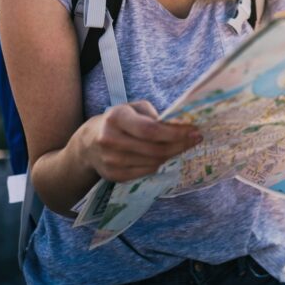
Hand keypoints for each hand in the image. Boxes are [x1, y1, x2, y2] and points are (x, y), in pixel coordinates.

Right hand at [78, 100, 202, 181]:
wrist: (89, 143)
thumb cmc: (120, 120)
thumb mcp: (134, 108)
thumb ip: (155, 115)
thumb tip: (180, 126)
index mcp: (116, 117)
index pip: (150, 130)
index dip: (175, 133)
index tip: (194, 130)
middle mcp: (110, 139)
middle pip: (154, 149)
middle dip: (180, 144)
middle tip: (195, 139)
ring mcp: (110, 160)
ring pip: (153, 162)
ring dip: (171, 154)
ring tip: (181, 145)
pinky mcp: (113, 176)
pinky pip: (146, 172)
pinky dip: (158, 163)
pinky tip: (163, 155)